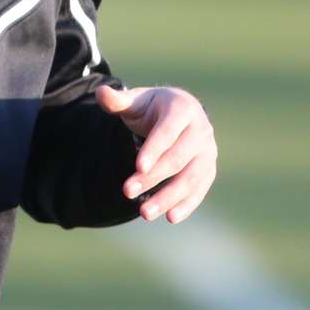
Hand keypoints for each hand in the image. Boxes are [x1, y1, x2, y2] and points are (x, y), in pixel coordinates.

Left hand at [95, 85, 216, 223]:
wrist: (178, 114)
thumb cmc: (151, 108)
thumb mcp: (134, 101)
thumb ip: (117, 100)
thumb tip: (101, 92)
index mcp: (183, 108)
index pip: (168, 132)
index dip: (154, 149)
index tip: (138, 167)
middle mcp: (201, 130)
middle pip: (178, 158)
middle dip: (153, 178)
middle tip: (127, 192)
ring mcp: (208, 151)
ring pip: (191, 178)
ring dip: (168, 197)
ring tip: (144, 213)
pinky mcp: (209, 169)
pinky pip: (200, 189)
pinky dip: (187, 204)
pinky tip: (170, 217)